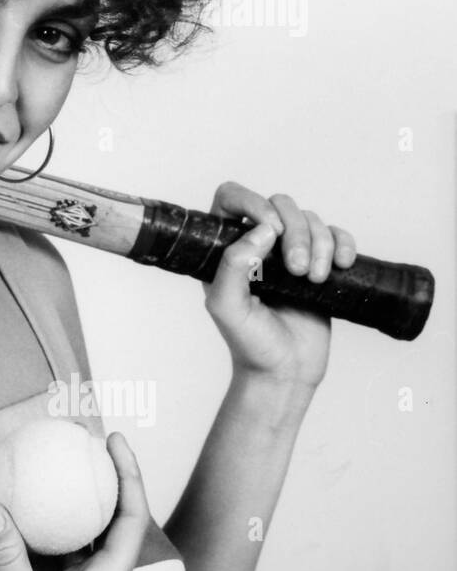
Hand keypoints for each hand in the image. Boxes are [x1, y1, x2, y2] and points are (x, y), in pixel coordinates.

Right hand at [0, 432, 148, 570]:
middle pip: (112, 517)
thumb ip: (9, 557)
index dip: (129, 475)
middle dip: (103, 478)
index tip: (115, 440)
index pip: (131, 518)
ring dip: (72, 500)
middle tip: (83, 442)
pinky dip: (43, 524)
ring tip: (57, 464)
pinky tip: (23, 505)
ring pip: (82, 532)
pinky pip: (54, 548)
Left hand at [201, 182, 357, 387]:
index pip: (231, 199)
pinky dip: (344, 243)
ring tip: (316, 278)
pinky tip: (341, 266)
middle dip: (296, 232)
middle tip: (297, 269)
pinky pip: (337, 234)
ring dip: (320, 243)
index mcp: (226, 247)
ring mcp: (290, 252)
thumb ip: (232, 265)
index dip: (251, 201)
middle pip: (280, 205)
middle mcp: (257, 244)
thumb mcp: (226, 306)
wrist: (284, 372)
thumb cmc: (249, 342)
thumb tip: (260, 230)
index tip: (271, 229)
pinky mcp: (321, 264)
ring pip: (310, 218)